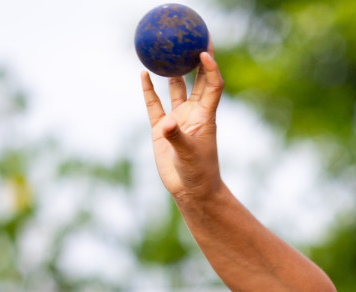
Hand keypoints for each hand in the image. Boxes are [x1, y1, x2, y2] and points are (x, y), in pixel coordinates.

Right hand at [141, 50, 224, 203]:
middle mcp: (193, 113)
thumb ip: (177, 138)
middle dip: (198, 59)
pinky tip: (143, 73)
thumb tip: (167, 124)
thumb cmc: (198, 174)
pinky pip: (154, 104)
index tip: (204, 52)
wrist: (191, 190)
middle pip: (198, 80)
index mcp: (205, 116)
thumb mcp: (189, 155)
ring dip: (174, 70)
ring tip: (168, 49)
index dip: (210, 68)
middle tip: (195, 36)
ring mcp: (178, 119)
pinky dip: (149, 90)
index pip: (212, 85)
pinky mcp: (162, 129)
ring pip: (176, 89)